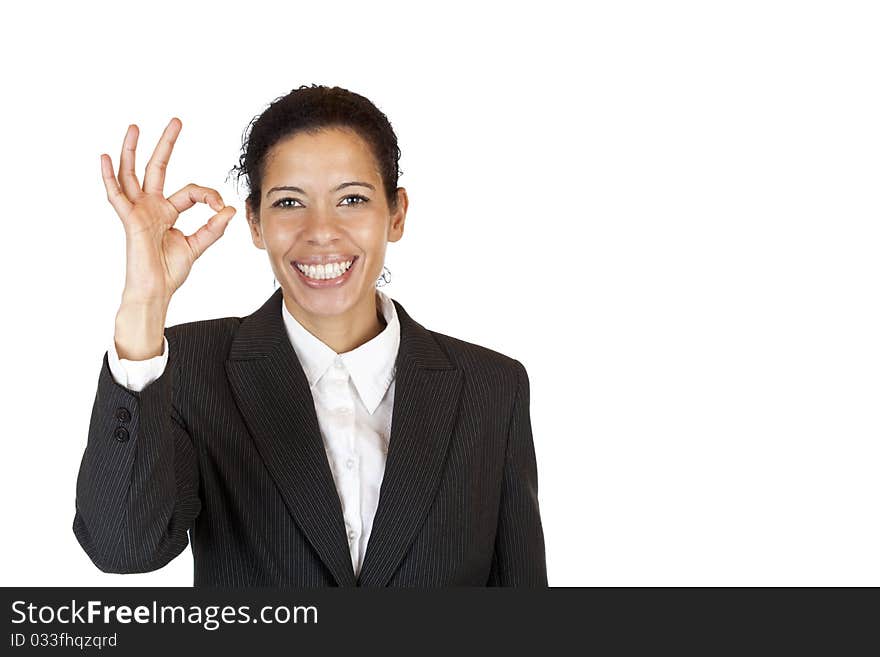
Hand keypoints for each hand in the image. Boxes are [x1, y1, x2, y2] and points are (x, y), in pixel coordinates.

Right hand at [101, 117, 235, 305]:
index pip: (191, 191)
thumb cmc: (170, 271)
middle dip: (166, 144)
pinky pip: (116, 195)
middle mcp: (151, 206)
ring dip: (131, 150)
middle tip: (176, 121)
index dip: (209, 195)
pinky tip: (105, 157)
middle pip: (156, 168)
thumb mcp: (197, 246)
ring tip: (134, 127)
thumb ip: (213, 228)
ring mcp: (138, 211)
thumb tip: (228, 209)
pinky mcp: (130, 219)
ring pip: (132, 174)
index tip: (221, 206)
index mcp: (167, 211)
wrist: (156, 290)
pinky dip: (109, 176)